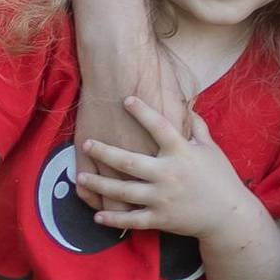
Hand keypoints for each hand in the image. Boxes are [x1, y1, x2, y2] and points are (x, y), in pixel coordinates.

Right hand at [73, 32, 191, 204]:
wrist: (117, 57)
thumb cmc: (151, 72)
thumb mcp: (180, 99)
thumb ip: (188, 121)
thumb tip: (193, 131)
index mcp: (168, 147)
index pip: (173, 182)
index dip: (176, 199)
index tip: (179, 209)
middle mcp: (142, 157)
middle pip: (146, 197)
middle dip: (150, 213)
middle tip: (153, 221)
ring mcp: (112, 155)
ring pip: (115, 197)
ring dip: (116, 211)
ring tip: (118, 221)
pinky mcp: (87, 147)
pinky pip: (87, 186)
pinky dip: (91, 199)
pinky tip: (94, 206)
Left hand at [80, 94, 251, 241]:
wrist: (228, 215)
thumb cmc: (220, 178)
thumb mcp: (211, 148)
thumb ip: (197, 126)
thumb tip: (187, 103)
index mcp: (182, 153)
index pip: (160, 127)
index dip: (143, 112)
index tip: (125, 99)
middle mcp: (169, 174)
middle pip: (129, 161)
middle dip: (105, 152)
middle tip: (87, 143)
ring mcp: (162, 198)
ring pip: (124, 191)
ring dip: (100, 184)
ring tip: (82, 177)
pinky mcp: (160, 218)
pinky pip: (132, 219)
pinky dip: (114, 218)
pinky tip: (97, 215)